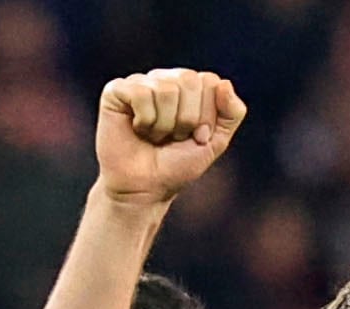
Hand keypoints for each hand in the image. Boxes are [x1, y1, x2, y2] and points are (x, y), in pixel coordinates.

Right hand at [96, 67, 243, 205]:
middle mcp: (165, 79)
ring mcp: (140, 82)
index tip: (196, 137)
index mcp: (189, 86)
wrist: (145, 189)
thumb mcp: (215, 142)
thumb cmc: (176, 166)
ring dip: (164, 125)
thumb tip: (224, 82)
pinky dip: (144, 121)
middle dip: (186, 120)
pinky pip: (141, 94)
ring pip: (166, 89)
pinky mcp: (117, 91)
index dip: (206, 116)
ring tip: (154, 137)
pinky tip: (137, 129)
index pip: (210, 82)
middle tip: (173, 138)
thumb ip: (232, 113)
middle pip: (189, 81)